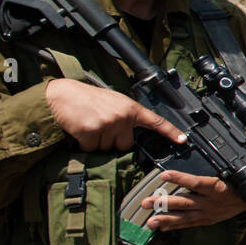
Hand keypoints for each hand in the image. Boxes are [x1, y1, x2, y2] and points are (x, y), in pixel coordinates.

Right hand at [44, 78, 186, 151]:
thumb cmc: (89, 99)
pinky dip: (85, 144)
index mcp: (130, 108)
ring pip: (108, 149)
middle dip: (115, 141)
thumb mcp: (115, 102)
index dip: (170, 132)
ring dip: (98, 142)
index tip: (183, 140)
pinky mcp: (90, 133)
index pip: (155, 121)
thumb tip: (132, 135)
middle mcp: (122, 117)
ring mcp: (107, 125)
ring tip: (91, 124)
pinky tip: (81, 130)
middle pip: (126, 145)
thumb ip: (127, 117)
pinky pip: (92, 149)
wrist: (62, 95)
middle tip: (102, 125)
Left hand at [141, 169, 245, 230]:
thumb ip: (209, 172)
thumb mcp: (228, 174)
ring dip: (166, 219)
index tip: (164, 175)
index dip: (179, 178)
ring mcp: (209, 213)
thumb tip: (192, 164)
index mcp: (216, 188)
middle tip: (146, 203)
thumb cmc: (240, 183)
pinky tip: (162, 227)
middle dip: (163, 203)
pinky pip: (189, 224)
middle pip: (184, 202)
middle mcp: (211, 203)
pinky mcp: (208, 220)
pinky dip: (175, 226)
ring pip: (184, 216)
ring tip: (150, 221)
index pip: (195, 182)